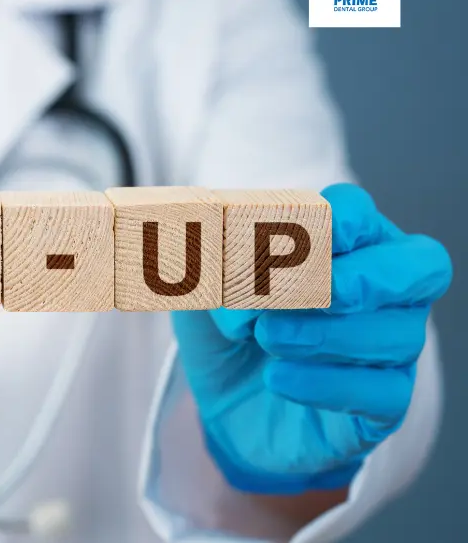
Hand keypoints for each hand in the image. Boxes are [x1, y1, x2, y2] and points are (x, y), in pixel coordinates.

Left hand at [172, 183, 451, 492]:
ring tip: (268, 338)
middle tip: (318, 290)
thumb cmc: (228, 333)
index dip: (343, 218)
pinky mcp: (385, 403)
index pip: (361, 214)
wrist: (225, 408)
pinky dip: (327, 384)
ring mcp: (392, 348)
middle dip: (367, 276)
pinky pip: (384, 393)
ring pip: (399, 335)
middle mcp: (384, 291)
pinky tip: (278, 378)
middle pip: (421, 267)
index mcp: (344, 244)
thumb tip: (225, 252)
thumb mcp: (203, 291)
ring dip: (327, 333)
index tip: (313, 232)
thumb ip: (209, 260)